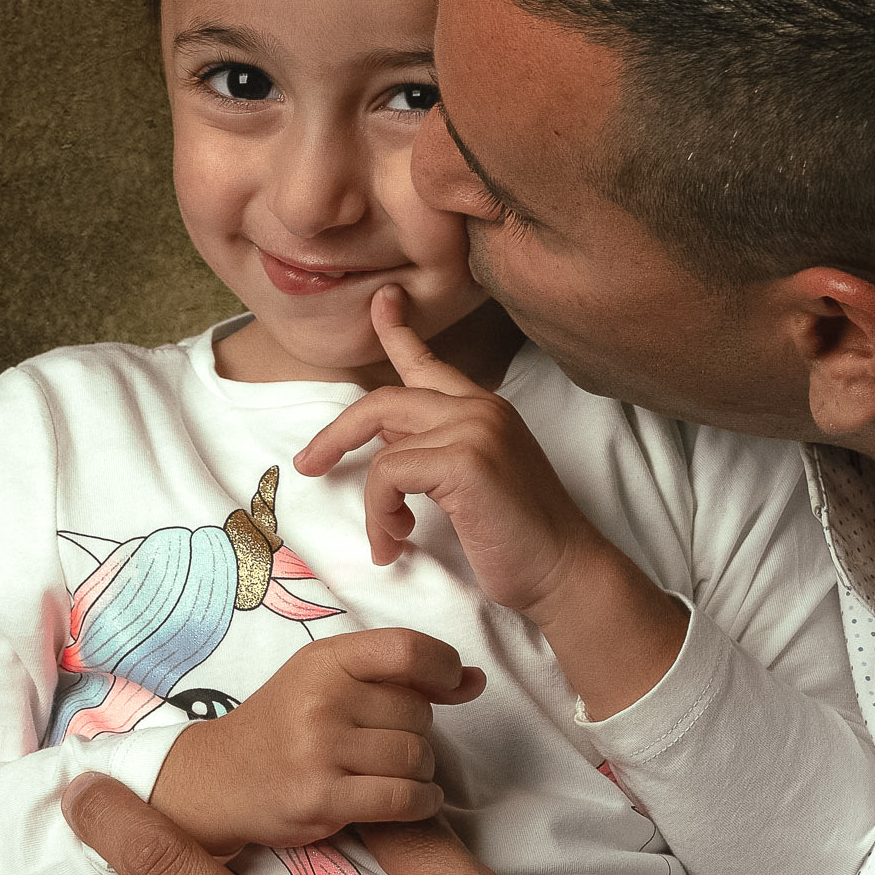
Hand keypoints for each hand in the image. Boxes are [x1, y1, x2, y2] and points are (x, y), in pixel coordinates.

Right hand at [149, 627, 483, 854]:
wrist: (219, 779)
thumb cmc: (286, 725)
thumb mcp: (330, 680)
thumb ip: (402, 675)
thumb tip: (475, 680)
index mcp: (325, 659)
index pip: (406, 649)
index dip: (444, 666)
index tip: (454, 683)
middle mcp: (321, 699)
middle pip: (418, 713)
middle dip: (419, 732)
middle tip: (390, 744)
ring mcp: (319, 750)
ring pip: (415, 758)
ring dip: (421, 772)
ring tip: (397, 773)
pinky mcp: (322, 799)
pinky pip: (402, 799)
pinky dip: (421, 802)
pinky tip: (412, 800)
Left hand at [295, 287, 686, 714]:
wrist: (566, 573)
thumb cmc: (521, 541)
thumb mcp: (474, 482)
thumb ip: (435, 450)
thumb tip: (382, 443)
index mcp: (485, 408)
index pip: (430, 362)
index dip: (399, 331)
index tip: (382, 301)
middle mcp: (480, 407)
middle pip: (384, 400)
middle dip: (337, 434)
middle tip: (307, 464)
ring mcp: (475, 429)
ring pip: (382, 448)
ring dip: (374, 505)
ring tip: (389, 539)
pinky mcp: (465, 461)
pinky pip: (389, 476)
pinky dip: (381, 516)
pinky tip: (397, 543)